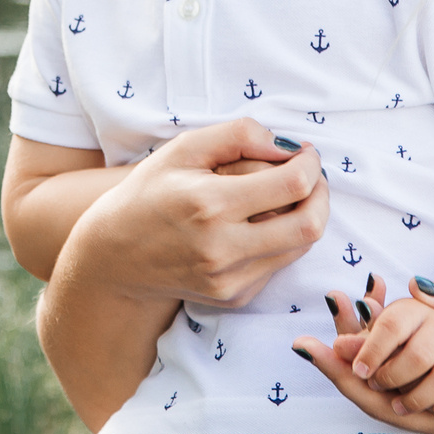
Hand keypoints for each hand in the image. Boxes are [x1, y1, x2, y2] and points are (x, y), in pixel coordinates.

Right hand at [66, 118, 327, 308]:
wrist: (112, 259)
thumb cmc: (147, 194)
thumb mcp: (182, 150)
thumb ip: (238, 135)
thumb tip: (287, 147)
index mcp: (209, 204)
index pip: (292, 184)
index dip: (310, 164)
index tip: (304, 154)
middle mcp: (222, 248)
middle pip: (310, 224)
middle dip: (321, 194)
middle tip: (310, 176)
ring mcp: (229, 279)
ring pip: (299, 247)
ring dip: (304, 216)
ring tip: (283, 195)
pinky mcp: (233, 297)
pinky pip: (278, 264)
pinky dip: (280, 240)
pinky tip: (256, 225)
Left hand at [297, 275, 433, 433]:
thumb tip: (415, 287)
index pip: (399, 395)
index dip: (358, 370)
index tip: (325, 344)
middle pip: (383, 407)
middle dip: (342, 374)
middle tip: (303, 345)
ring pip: (389, 406)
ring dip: (355, 375)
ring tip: (318, 344)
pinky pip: (403, 399)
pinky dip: (377, 376)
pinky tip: (353, 352)